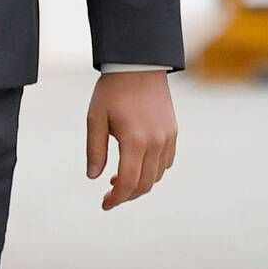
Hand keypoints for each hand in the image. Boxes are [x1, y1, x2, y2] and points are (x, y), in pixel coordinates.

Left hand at [85, 70, 176, 210]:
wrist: (139, 64)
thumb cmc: (113, 90)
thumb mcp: (95, 118)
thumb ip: (95, 150)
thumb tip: (93, 177)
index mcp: (134, 140)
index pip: (127, 183)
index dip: (115, 199)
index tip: (104, 204)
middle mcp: (155, 142)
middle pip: (144, 184)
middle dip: (127, 195)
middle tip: (110, 195)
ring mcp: (167, 137)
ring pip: (157, 175)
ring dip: (140, 184)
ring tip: (119, 177)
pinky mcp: (173, 131)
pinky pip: (167, 162)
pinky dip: (153, 171)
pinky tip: (138, 164)